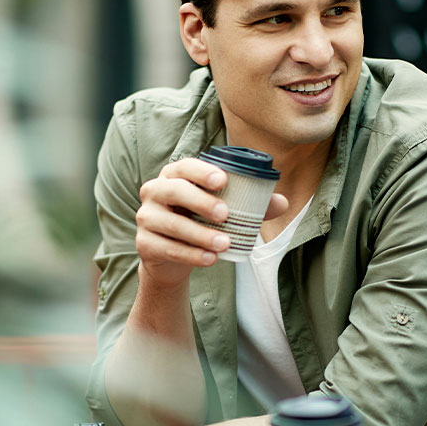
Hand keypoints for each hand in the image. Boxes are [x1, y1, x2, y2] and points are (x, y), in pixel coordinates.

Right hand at [135, 158, 287, 286]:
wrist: (174, 257)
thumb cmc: (201, 222)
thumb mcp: (225, 211)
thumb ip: (252, 204)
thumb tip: (282, 202)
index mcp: (174, 176)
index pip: (184, 166)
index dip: (201, 171)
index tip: (222, 180)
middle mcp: (155, 191)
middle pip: (174, 190)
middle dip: (201, 201)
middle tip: (226, 214)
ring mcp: (146, 217)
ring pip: (172, 223)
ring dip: (200, 234)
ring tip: (225, 244)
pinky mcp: (144, 243)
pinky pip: (167, 248)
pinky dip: (191, 254)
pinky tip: (210, 259)